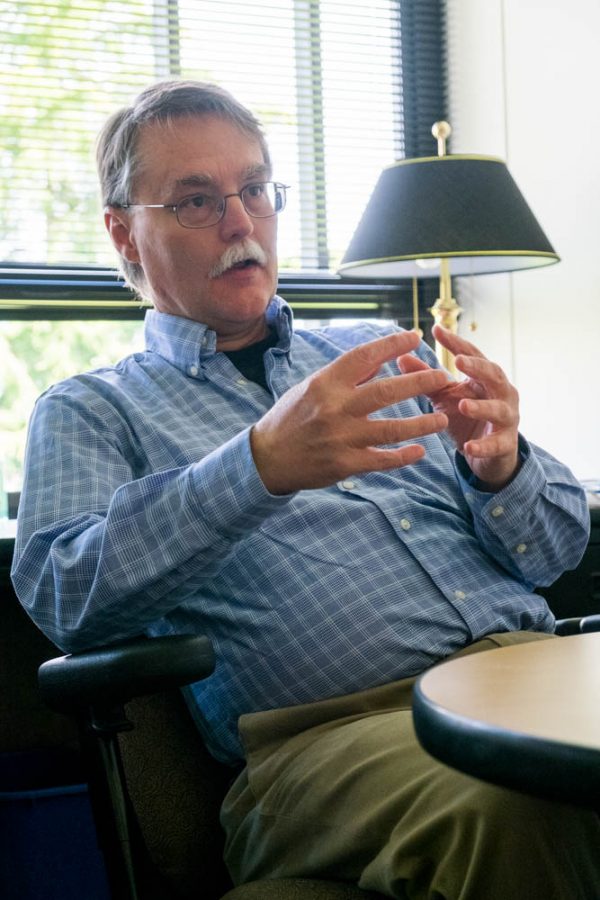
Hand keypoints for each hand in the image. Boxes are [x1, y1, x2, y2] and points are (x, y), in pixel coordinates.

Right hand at [251, 330, 449, 493]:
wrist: (267, 458)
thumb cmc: (292, 418)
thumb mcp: (312, 388)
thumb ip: (346, 377)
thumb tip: (381, 361)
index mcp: (326, 384)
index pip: (364, 357)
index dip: (392, 344)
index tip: (416, 337)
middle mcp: (335, 408)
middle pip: (387, 391)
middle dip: (420, 382)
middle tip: (443, 377)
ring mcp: (341, 438)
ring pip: (392, 429)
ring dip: (422, 424)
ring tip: (442, 419)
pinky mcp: (345, 464)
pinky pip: (382, 459)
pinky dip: (403, 456)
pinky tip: (420, 451)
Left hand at [397, 325, 520, 491]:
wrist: (488, 452)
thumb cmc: (466, 416)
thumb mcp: (445, 395)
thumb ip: (426, 379)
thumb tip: (400, 357)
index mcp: (485, 377)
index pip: (472, 354)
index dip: (455, 342)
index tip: (436, 330)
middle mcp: (502, 392)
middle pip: (494, 374)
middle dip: (477, 367)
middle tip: (458, 361)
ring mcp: (507, 417)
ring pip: (498, 409)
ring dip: (481, 407)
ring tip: (462, 405)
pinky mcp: (506, 443)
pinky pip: (497, 444)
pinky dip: (483, 446)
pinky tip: (469, 447)